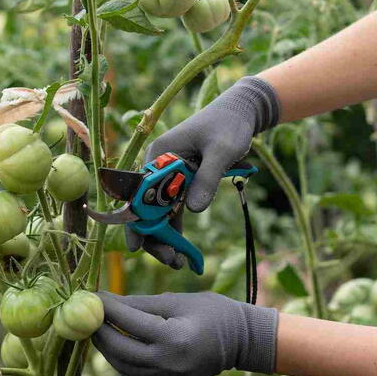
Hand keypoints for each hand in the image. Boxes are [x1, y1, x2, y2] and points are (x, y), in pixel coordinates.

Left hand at [91, 291, 278, 375]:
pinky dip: (121, 360)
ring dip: (106, 348)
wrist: (241, 342)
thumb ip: (140, 304)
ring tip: (97, 329)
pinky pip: (134, 375)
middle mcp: (168, 363)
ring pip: (122, 366)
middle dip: (98, 331)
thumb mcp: (176, 301)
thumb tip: (106, 301)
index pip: (127, 322)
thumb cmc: (212, 313)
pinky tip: (115, 345)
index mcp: (173, 338)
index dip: (106, 308)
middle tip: (87, 315)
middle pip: (118, 348)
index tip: (91, 295)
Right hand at [128, 76, 279, 266]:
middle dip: (154, 237)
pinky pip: (174, 210)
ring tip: (178, 263)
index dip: (135, 222)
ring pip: (159, 213)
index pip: (139, 193)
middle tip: (171, 261)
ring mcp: (168, 176)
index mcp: (159, 154)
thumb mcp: (222, 150)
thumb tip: (194, 210)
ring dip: (166, 238)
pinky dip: (176, 229)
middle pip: (146, 208)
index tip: (137, 248)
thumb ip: (207, 178)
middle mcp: (158, 167)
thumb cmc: (230, 125)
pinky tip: (183, 251)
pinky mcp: (182, 182)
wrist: (241, 112)